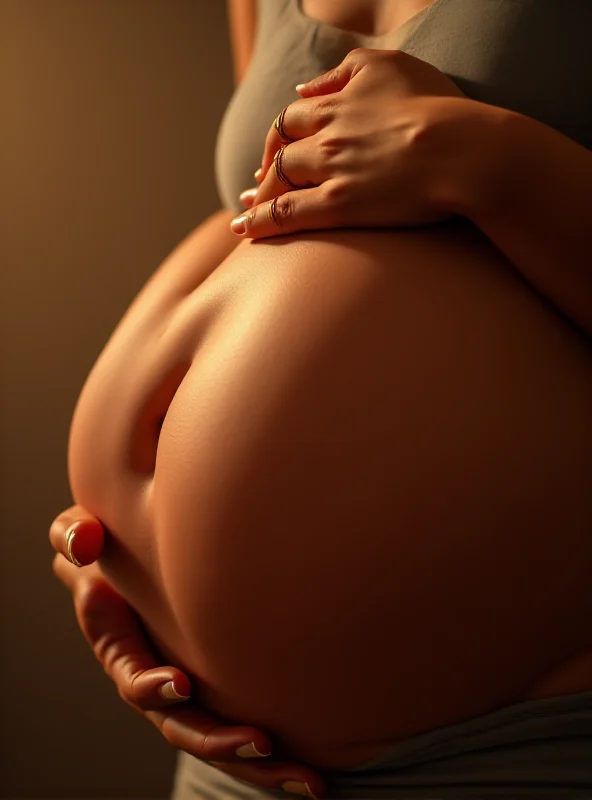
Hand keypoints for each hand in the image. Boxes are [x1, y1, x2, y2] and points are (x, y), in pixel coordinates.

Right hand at [50, 505, 326, 798]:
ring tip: (306, 777)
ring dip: (260, 763)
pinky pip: (245, 728)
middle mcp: (157, 680)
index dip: (151, 686)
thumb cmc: (113, 544)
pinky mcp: (222, 686)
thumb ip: (74, 535)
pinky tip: (318, 769)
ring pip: (222, 739)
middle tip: (260, 742)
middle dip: (220, 740)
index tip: (179, 683)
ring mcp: (192, 688)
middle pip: (185, 725)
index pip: (134, 680)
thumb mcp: (85, 532)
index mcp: (122, 649)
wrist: (141, 557)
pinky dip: (277, 753)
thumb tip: (84, 543)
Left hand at [232, 47, 467, 238]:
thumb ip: (346, 70)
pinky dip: (260, 223)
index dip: (279, 136)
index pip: (292, 117)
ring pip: (276, 184)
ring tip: (245, 216)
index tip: (275, 152)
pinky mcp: (338, 206)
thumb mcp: (390, 65)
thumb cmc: (437, 106)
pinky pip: (287, 215)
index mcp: (336, 103)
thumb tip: (305, 88)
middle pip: (278, 152)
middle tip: (257, 187)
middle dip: (264, 172)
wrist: (462, 149)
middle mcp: (325, 136)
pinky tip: (245, 231)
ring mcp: (330, 172)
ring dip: (256, 200)